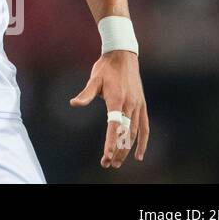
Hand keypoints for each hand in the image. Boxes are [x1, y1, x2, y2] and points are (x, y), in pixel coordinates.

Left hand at [70, 50, 149, 168]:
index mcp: (117, 100)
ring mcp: (138, 106)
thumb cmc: (106, 68)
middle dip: (118, 151)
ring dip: (127, 149)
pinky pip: (144, 127)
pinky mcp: (142, 105)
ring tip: (118, 162)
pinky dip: (142, 142)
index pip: (114, 126)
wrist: (123, 56)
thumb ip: (86, 94)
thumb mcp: (94, 79)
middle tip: (108, 164)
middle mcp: (129, 105)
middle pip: (125, 134)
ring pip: (134, 133)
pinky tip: (138, 154)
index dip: (111, 142)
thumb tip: (74, 103)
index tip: (107, 155)